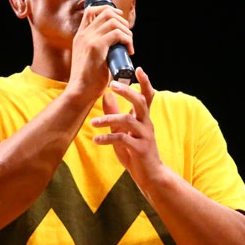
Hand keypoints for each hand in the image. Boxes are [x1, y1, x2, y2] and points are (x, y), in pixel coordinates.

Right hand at [68, 2, 133, 100]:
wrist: (80, 92)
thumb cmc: (89, 80)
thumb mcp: (92, 58)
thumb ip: (100, 48)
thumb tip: (117, 43)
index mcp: (80, 36)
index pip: (91, 10)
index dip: (108, 10)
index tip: (120, 20)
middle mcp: (83, 35)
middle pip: (106, 13)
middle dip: (122, 21)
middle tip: (128, 37)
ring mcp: (88, 39)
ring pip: (113, 21)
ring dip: (126, 31)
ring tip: (129, 45)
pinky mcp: (96, 47)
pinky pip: (117, 34)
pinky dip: (127, 40)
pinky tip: (129, 51)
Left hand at [90, 67, 162, 183]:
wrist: (150, 175)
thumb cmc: (136, 151)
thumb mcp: (123, 131)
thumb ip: (115, 113)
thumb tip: (106, 95)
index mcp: (143, 118)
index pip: (147, 96)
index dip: (145, 82)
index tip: (138, 68)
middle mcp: (146, 124)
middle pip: (139, 102)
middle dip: (126, 92)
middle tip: (112, 85)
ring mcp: (144, 136)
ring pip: (128, 121)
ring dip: (108, 119)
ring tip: (93, 123)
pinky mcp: (140, 149)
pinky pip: (122, 139)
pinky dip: (108, 138)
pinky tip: (97, 139)